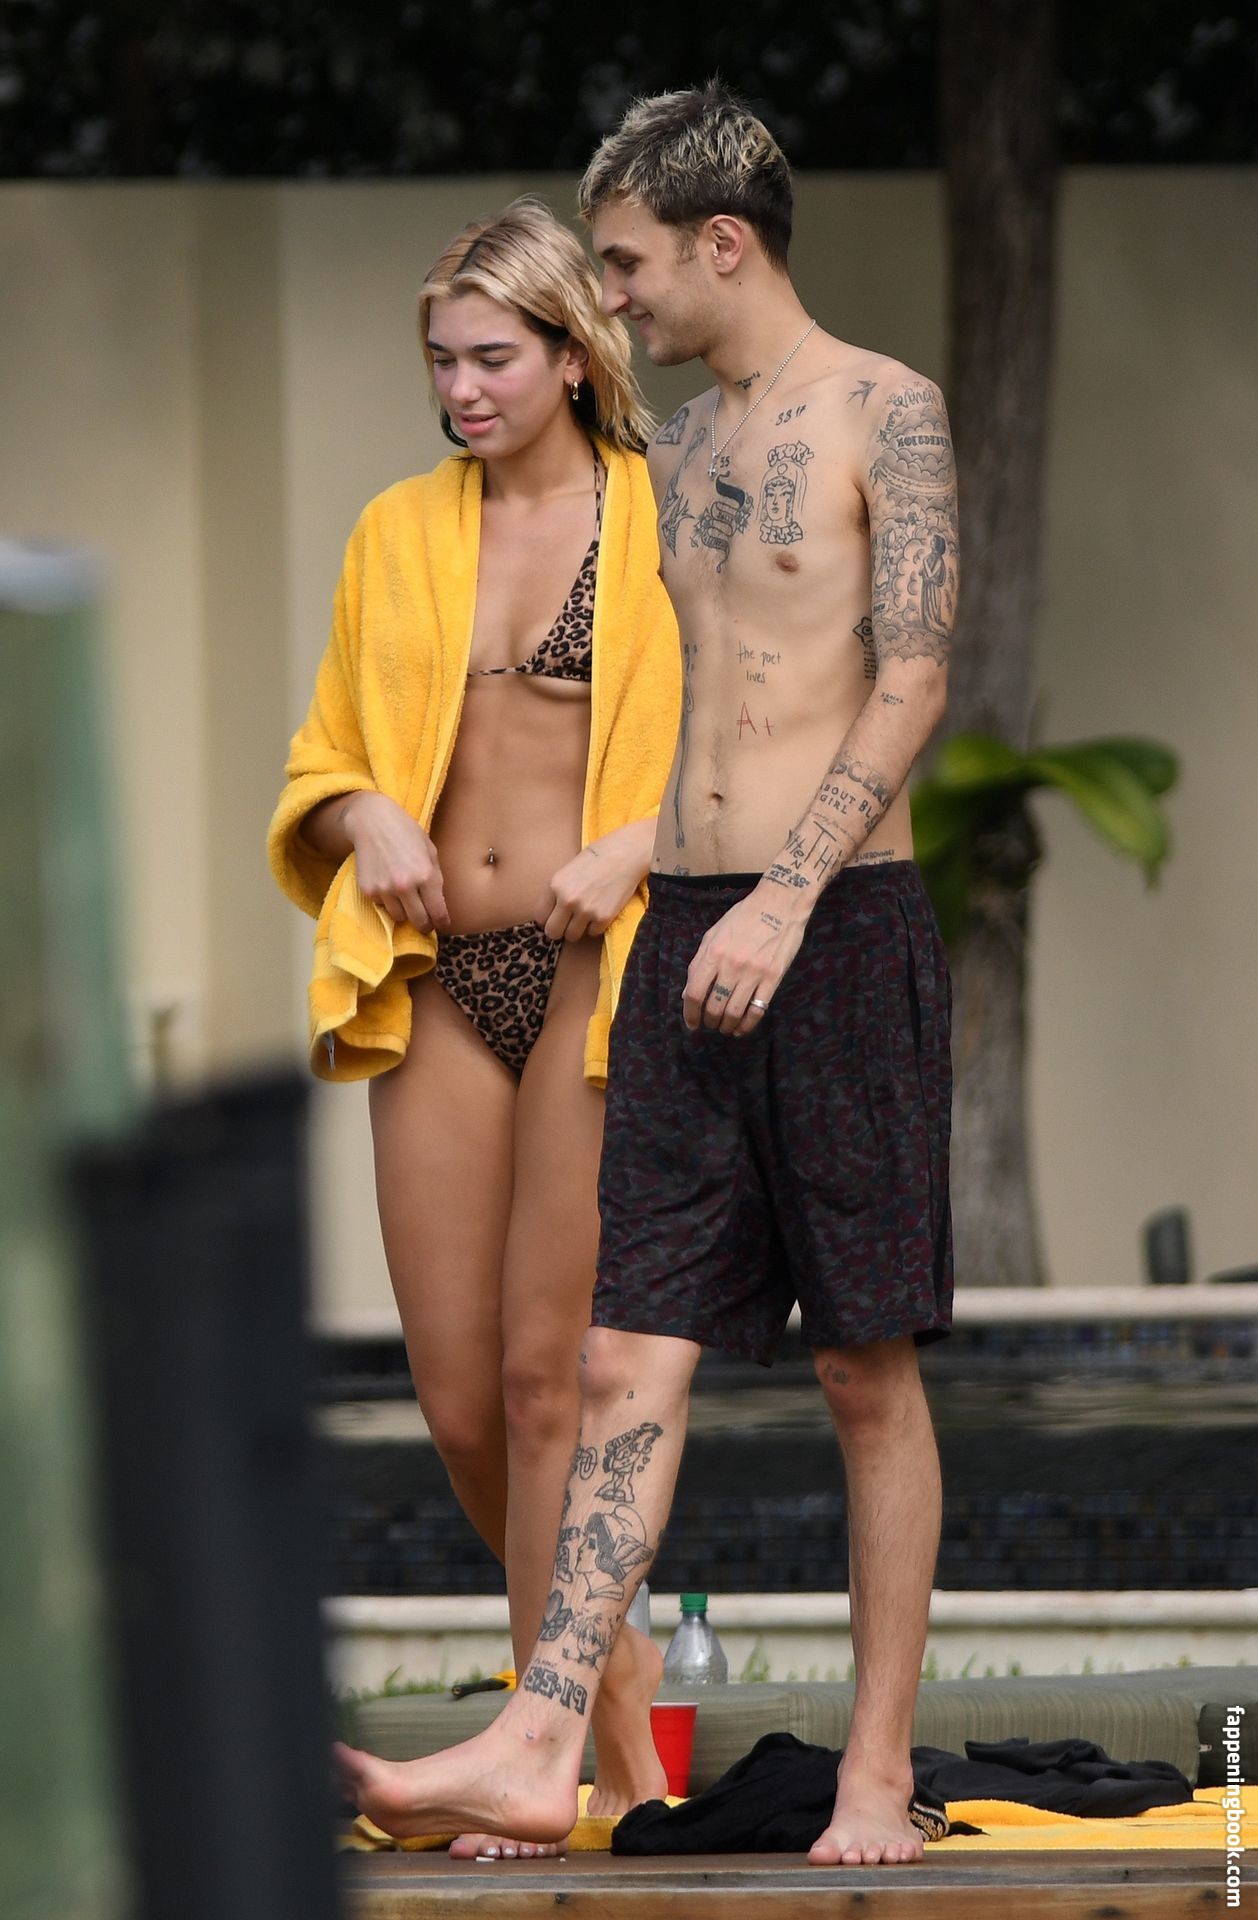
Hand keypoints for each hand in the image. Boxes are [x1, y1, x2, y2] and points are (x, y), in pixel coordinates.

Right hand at [342, 792, 449, 932]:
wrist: (371, 821)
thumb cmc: (406, 833)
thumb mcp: (430, 851)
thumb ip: (436, 879)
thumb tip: (439, 906)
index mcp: (425, 874)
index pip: (437, 912)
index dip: (442, 922)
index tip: (442, 925)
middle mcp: (405, 885)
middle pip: (419, 921)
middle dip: (424, 924)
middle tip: (425, 921)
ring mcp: (385, 889)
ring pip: (399, 917)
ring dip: (404, 911)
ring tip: (404, 896)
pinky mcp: (368, 890)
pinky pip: (382, 906)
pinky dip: (387, 900)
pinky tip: (387, 882)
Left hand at [539, 827, 647, 941]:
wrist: (626, 853)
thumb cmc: (598, 857)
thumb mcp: (568, 870)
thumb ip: (557, 891)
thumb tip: (552, 913)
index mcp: (555, 885)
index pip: (539, 917)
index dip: (548, 918)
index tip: (556, 916)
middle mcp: (567, 900)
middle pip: (552, 932)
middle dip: (559, 930)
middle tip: (568, 923)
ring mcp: (586, 910)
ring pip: (572, 936)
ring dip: (578, 929)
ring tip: (586, 915)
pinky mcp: (603, 917)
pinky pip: (593, 933)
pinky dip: (596, 926)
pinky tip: (601, 910)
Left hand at [682, 882, 809, 1035]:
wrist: (780, 903)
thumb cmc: (743, 916)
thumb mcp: (714, 933)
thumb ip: (699, 962)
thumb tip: (688, 993)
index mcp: (714, 952)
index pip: (694, 992)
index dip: (690, 1013)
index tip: (691, 1023)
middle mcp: (732, 965)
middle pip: (714, 1006)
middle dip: (709, 1021)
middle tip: (710, 1024)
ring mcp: (754, 973)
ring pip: (735, 1012)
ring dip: (726, 1026)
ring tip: (724, 1027)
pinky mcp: (773, 978)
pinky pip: (758, 1010)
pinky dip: (747, 1025)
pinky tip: (741, 1029)